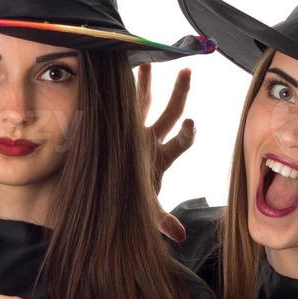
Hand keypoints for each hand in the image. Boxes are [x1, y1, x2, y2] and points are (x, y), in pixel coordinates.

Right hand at [135, 62, 194, 241]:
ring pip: (145, 103)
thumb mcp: (146, 211)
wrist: (105, 198)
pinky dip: (121, 89)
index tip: (192, 122)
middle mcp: (152, 140)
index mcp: (162, 156)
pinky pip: (122, 104)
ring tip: (148, 62)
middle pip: (170, 112)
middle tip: (187, 72)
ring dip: (146, 82)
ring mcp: (135, 131)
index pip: (181, 141)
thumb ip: (162, 220)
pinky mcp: (117, 128)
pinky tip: (118, 69)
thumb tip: (180, 236)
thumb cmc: (130, 201)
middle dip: (179, 93)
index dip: (187, 132)